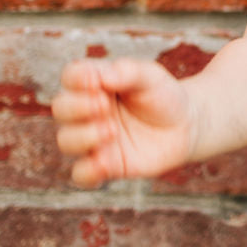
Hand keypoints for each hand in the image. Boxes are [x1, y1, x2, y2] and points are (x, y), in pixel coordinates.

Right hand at [51, 58, 193, 187]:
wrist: (185, 125)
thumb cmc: (162, 95)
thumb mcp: (150, 76)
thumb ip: (127, 71)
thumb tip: (100, 76)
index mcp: (94, 83)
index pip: (71, 76)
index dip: (77, 79)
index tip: (97, 82)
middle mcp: (86, 111)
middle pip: (61, 108)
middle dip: (78, 107)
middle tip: (104, 106)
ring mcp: (93, 139)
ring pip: (66, 140)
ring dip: (83, 136)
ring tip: (112, 131)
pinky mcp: (104, 165)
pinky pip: (81, 174)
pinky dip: (87, 171)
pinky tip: (105, 164)